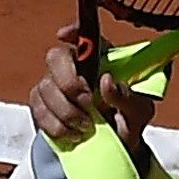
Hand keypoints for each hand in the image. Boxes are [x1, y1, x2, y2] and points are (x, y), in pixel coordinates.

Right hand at [30, 26, 157, 157]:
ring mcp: (55, 85)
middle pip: (56, 57)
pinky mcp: (43, 106)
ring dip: (66, 111)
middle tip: (88, 103)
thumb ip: (127, 97)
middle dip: (68, 82)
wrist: (115, 147)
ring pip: (45, 87)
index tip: (64, 35)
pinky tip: (72, 134)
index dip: (72, 31)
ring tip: (87, 126)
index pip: (84, 35)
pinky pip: (38, 110)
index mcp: (101, 58)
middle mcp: (74, 66)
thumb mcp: (139, 111)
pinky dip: (56, 125)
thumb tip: (105, 81)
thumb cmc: (128, 120)